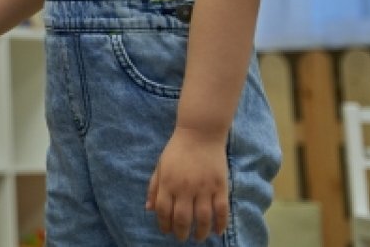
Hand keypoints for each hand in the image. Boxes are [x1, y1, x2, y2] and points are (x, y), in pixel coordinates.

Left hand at [145, 126, 229, 240]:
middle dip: (181, 232)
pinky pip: (221, 210)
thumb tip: (148, 209)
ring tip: (198, 237)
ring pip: (202, 218)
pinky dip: (220, 224)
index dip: (164, 225)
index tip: (166, 231)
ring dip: (200, 232)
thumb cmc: (177, 150)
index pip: (163, 211)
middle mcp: (185, 188)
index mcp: (168, 183)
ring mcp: (204, 188)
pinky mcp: (220, 186)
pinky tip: (216, 231)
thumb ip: (154, 187)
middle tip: (182, 238)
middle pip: (182, 218)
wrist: (200, 133)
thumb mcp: (160, 166)